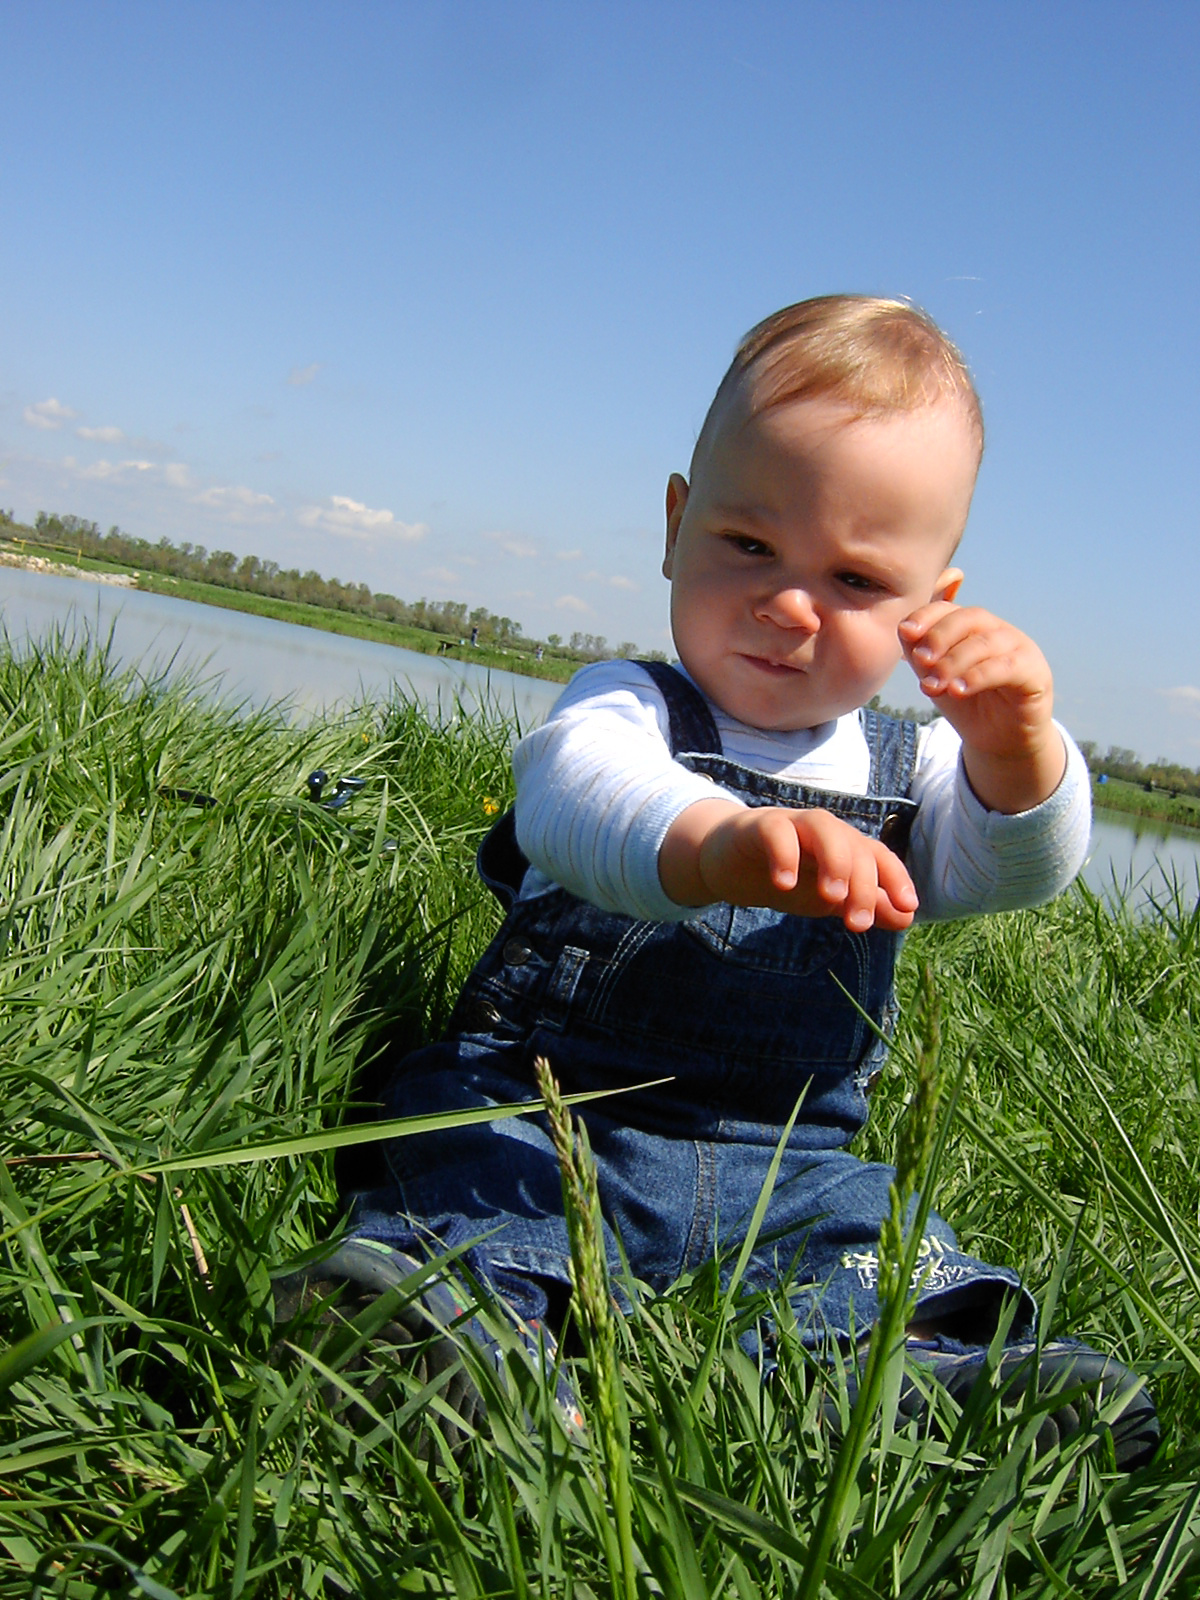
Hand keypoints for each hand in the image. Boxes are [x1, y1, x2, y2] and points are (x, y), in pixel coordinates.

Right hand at [659, 799, 917, 930]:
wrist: (728, 862)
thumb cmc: (787, 876)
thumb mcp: (828, 898)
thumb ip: (865, 905)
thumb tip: (907, 918)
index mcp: (844, 847)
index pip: (878, 855)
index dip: (896, 877)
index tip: (907, 906)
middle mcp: (823, 831)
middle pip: (854, 844)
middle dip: (862, 884)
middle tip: (857, 924)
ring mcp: (791, 824)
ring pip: (822, 826)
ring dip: (833, 859)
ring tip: (831, 896)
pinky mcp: (757, 826)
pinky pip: (775, 831)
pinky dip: (783, 853)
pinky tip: (783, 883)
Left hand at [899, 600, 1065, 812]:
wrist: (1001, 742)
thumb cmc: (968, 705)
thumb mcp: (937, 679)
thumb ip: (921, 656)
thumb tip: (904, 630)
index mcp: (973, 628)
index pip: (950, 609)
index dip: (927, 616)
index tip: (906, 631)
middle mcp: (998, 632)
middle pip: (969, 618)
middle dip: (940, 637)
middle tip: (921, 661)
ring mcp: (1020, 649)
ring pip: (986, 643)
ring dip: (954, 662)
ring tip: (933, 685)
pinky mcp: (1036, 673)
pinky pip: (1007, 667)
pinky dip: (978, 676)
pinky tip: (958, 690)